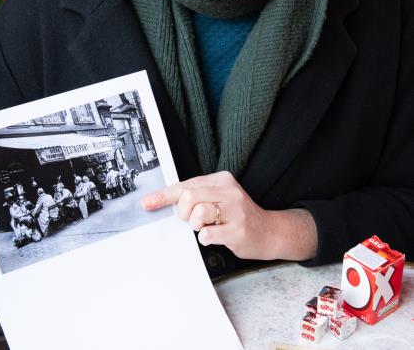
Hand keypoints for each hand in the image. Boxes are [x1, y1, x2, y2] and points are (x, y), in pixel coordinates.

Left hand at [141, 170, 316, 260]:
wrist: (270, 232)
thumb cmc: (238, 216)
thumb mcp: (220, 198)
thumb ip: (196, 197)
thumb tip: (163, 201)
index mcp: (222, 180)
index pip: (185, 184)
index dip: (164, 195)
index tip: (147, 203)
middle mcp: (229, 191)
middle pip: (188, 197)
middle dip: (183, 213)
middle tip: (192, 220)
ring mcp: (235, 211)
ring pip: (197, 214)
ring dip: (196, 226)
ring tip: (207, 227)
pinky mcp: (238, 230)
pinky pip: (207, 234)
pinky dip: (206, 238)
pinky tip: (216, 236)